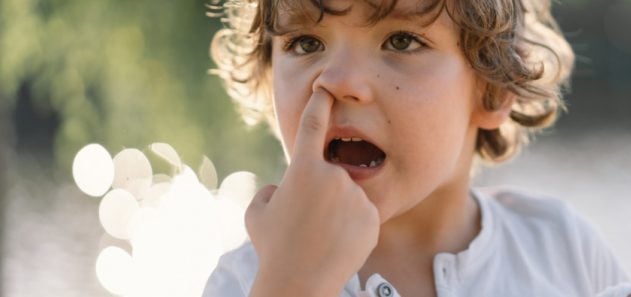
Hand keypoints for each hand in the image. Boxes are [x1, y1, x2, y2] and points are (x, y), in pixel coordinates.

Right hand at [245, 89, 380, 296]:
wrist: (300, 282)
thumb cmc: (273, 247)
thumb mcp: (258, 213)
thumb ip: (272, 190)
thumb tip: (284, 188)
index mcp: (304, 169)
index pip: (314, 125)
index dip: (320, 103)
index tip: (327, 88)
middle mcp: (334, 176)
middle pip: (330, 175)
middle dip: (320, 193)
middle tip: (306, 222)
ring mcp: (356, 196)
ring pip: (347, 197)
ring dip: (335, 211)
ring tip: (321, 237)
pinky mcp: (372, 217)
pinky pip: (362, 214)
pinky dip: (351, 226)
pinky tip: (338, 244)